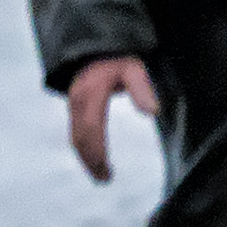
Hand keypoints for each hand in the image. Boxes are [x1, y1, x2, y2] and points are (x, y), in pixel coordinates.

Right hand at [66, 55, 159, 181]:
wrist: (94, 47)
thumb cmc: (116, 58)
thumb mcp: (133, 68)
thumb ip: (141, 88)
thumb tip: (153, 111)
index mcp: (90, 95)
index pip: (91, 129)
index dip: (97, 152)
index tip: (107, 171)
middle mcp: (77, 102)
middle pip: (80, 139)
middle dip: (91, 161)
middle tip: (104, 179)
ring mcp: (73, 105)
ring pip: (75, 138)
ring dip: (85, 159)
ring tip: (100, 175)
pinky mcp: (74, 108)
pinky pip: (75, 133)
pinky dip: (83, 150)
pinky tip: (93, 159)